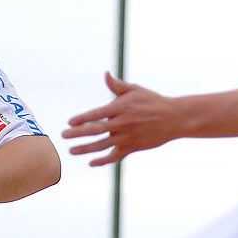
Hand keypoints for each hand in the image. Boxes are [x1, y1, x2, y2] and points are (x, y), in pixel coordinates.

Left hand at [63, 73, 182, 166]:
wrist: (174, 118)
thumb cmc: (153, 101)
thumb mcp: (135, 90)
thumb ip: (117, 86)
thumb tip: (105, 75)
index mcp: (120, 108)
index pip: (96, 114)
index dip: (81, 119)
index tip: (70, 122)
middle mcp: (122, 124)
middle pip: (95, 131)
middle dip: (77, 134)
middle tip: (63, 136)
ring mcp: (127, 137)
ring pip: (101, 146)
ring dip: (85, 149)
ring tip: (71, 151)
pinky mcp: (132, 148)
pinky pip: (114, 157)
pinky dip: (102, 161)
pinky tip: (91, 162)